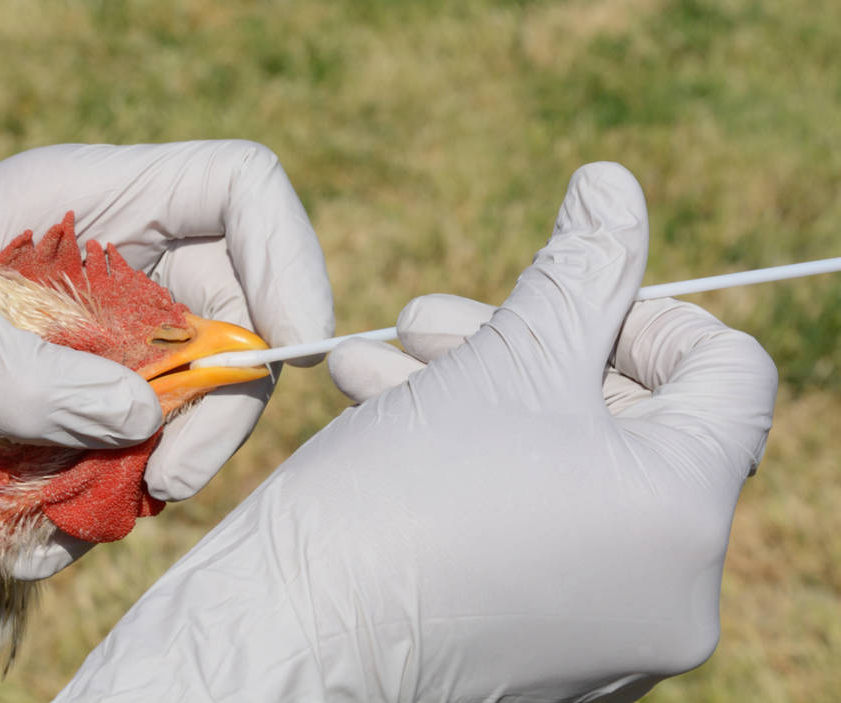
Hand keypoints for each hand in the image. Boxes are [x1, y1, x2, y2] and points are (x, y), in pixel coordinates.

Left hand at [0, 141, 333, 576]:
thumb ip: (40, 386)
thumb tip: (147, 425)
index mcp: (88, 197)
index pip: (237, 189)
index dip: (287, 256)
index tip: (292, 349)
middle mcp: (111, 255)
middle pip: (232, 306)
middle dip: (221, 398)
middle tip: (172, 479)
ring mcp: (97, 326)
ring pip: (188, 387)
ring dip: (158, 458)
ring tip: (84, 513)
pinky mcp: (76, 388)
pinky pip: (132, 438)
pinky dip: (107, 486)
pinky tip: (45, 523)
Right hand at [55, 163, 776, 700]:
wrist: (291, 636)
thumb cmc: (394, 500)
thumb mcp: (501, 359)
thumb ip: (581, 267)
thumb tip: (616, 185)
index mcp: (683, 513)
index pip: (730, 375)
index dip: (646, 311)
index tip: (560, 300)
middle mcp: (671, 588)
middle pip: (632, 421)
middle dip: (524, 348)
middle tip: (429, 319)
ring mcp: (612, 630)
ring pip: (569, 472)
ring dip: (476, 397)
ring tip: (376, 363)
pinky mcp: (551, 647)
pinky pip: (539, 531)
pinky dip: (476, 468)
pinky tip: (382, 415)